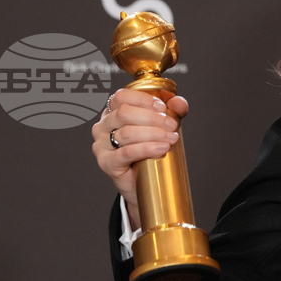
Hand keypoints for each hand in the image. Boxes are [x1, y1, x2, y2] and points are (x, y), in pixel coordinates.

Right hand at [91, 88, 187, 229]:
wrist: (147, 183)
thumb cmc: (150, 151)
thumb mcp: (162, 127)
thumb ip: (172, 111)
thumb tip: (179, 102)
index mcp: (112, 112)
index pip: (121, 97)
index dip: (143, 99)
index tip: (163, 107)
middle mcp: (102, 127)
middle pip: (124, 113)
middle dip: (152, 118)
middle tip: (172, 125)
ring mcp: (101, 145)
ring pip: (126, 133)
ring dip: (153, 133)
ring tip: (171, 138)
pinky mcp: (106, 163)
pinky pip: (126, 152)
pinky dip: (147, 148)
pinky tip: (162, 148)